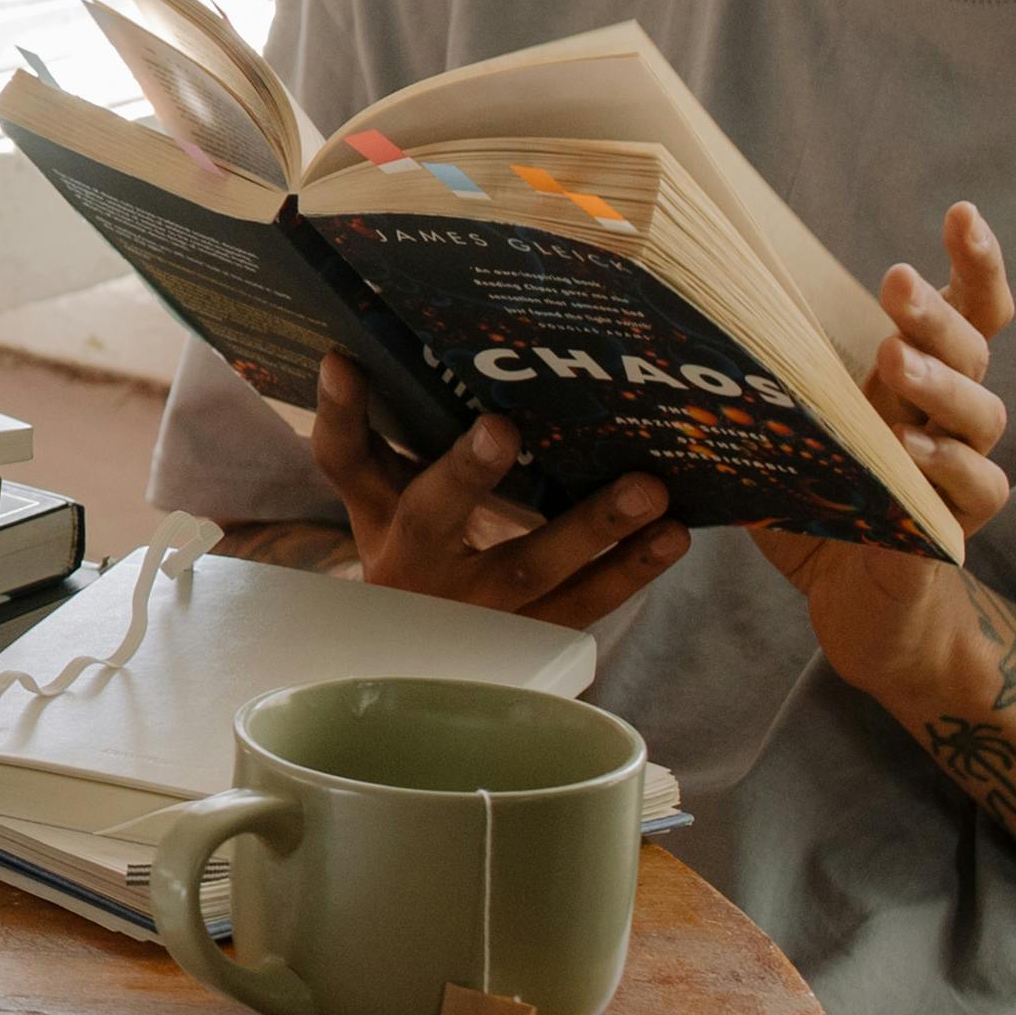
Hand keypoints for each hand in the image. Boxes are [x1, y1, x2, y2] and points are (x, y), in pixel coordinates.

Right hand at [304, 354, 691, 631]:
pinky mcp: (533, 635)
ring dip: (592, 527)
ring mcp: (478, 607)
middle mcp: (419, 562)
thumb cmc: (410, 550)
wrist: (423, 661)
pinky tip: (672, 534)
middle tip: (499, 427)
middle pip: (434, 516)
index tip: (344, 360)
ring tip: (649, 489)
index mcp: (379, 515)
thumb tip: (351, 353)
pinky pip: (586, 602)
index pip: (344, 459)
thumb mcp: (383, 498)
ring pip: (532, 566)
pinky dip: (632, 568)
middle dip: (466, 473)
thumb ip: (373, 430)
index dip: (343, 413)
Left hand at [756, 203, 1015, 717]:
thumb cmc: (819, 512)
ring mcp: (958, 474)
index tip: (962, 212)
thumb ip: (754, 385)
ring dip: (939, 384)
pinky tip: (913, 450)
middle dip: (937, 312)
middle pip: (973, 350)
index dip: (974, 264)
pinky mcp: (953, 531)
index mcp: (911, 384)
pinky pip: (976, 490)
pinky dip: (946, 467)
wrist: (864, 618)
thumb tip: (674, 316)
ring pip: (982, 415)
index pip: (964, 313)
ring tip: (898, 362)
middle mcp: (947, 419)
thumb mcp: (776, 437)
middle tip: (897, 283)